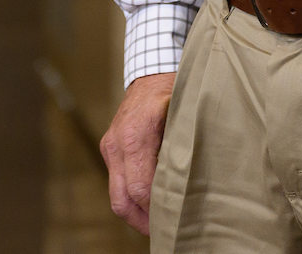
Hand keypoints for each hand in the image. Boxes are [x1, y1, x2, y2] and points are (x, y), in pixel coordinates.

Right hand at [98, 72, 175, 233]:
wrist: (153, 67)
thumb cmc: (176, 89)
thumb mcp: (186, 115)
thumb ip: (184, 150)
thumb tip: (192, 188)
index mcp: (136, 134)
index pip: (140, 188)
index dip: (155, 211)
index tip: (173, 223)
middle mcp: (117, 142)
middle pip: (121, 199)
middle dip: (142, 222)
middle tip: (165, 233)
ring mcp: (110, 145)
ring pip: (116, 195)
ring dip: (136, 213)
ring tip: (159, 223)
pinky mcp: (109, 147)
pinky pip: (116, 182)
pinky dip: (131, 197)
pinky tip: (152, 203)